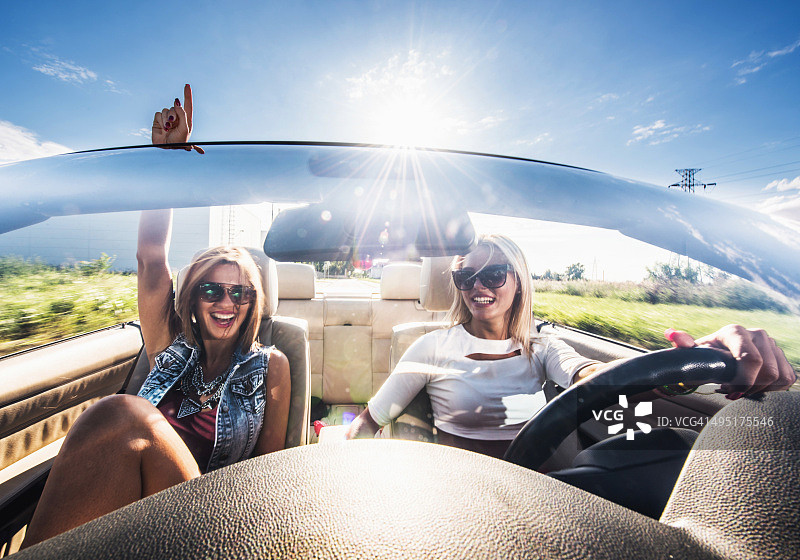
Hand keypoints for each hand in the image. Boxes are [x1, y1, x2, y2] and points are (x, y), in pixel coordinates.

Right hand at [151, 84, 203, 152]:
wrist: (166, 149)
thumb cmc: (178, 141)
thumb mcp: (184, 129)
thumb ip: (182, 115)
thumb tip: (177, 102)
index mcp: (186, 120)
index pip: (187, 105)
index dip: (187, 95)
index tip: (187, 85)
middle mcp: (177, 118)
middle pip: (174, 107)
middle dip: (173, 114)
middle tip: (172, 123)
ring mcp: (167, 118)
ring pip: (166, 109)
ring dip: (166, 119)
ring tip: (168, 128)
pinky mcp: (158, 120)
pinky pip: (158, 114)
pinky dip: (160, 120)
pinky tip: (163, 128)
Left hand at [666, 325, 796, 397]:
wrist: (717, 357)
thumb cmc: (704, 357)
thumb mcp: (693, 353)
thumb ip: (683, 344)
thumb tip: (672, 334)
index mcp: (736, 332)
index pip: (751, 359)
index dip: (744, 381)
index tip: (731, 392)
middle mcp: (758, 334)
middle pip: (768, 371)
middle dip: (749, 387)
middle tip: (732, 390)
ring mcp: (773, 345)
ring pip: (780, 376)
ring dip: (760, 388)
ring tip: (741, 387)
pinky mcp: (782, 358)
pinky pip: (787, 379)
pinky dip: (772, 388)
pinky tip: (754, 386)